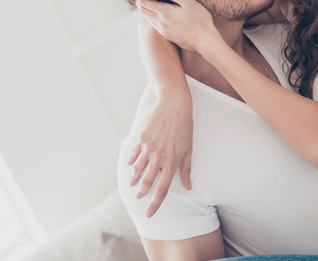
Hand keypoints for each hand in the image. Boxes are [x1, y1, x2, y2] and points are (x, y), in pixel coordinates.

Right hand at [128, 88, 193, 217]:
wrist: (173, 105)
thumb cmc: (184, 126)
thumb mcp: (189, 149)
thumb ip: (186, 169)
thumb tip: (188, 187)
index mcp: (171, 162)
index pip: (162, 189)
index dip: (155, 204)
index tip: (149, 213)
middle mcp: (158, 158)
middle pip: (146, 182)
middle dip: (142, 193)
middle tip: (139, 198)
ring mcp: (147, 148)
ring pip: (137, 169)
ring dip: (134, 179)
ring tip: (133, 185)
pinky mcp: (140, 138)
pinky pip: (133, 154)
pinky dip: (131, 162)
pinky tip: (129, 166)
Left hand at [136, 0, 219, 52]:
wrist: (205, 40)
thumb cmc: (200, 20)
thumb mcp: (188, 3)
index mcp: (165, 12)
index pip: (145, 4)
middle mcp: (161, 23)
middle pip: (143, 12)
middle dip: (140, 4)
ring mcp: (164, 31)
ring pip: (148, 20)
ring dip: (146, 12)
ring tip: (148, 5)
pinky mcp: (168, 37)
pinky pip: (155, 27)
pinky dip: (152, 20)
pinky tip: (158, 16)